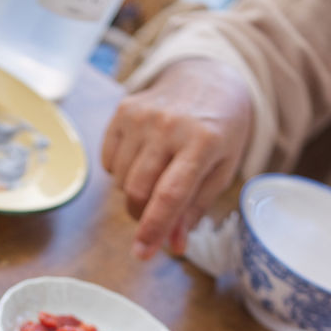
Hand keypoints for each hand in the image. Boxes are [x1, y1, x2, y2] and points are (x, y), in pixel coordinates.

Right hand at [102, 57, 251, 259]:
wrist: (208, 77)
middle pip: (138, 191)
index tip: (142, 253)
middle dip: (142, 215)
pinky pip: (109, 161)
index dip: (153, 229)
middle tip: (155, 215)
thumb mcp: (222, 170)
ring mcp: (143, 115)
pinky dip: (121, 172)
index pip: (170, 195)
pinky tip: (142, 159)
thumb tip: (174, 245)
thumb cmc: (220, 130)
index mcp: (203, 142)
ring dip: (133, 193)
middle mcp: (169, 126)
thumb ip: (195, 208)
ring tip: (155, 179)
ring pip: (121, 180)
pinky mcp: (124, 110)